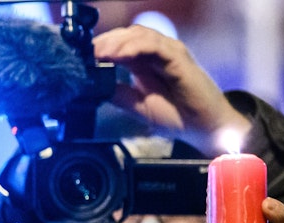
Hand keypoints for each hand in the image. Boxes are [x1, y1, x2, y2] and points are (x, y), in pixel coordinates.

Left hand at [92, 25, 250, 150]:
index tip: (80, 58)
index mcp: (145, 63)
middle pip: (126, 36)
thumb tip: (94, 88)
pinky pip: (154, 45)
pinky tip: (118, 55)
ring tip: (97, 52)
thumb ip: (119, 94)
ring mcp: (168, 52)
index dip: (100, 48)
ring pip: (138, 35)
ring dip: (115, 42)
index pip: (120, 46)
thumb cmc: (176, 115)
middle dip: (103, 42)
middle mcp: (156, 53)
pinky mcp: (178, 57)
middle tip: (83, 52)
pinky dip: (133, 47)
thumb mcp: (138, 106)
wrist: (203, 127)